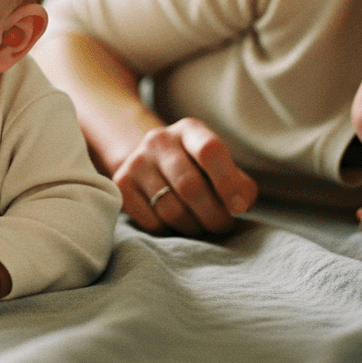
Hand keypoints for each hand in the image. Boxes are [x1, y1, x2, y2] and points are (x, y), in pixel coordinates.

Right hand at [113, 118, 257, 235]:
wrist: (150, 163)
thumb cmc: (196, 169)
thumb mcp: (220, 167)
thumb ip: (239, 184)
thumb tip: (240, 204)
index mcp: (189, 130)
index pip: (209, 151)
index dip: (227, 183)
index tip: (238, 207)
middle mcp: (159, 140)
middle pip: (190, 186)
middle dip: (213, 215)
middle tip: (222, 226)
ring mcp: (136, 162)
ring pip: (171, 209)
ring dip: (194, 228)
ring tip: (202, 227)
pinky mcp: (121, 185)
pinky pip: (151, 222)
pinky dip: (171, 232)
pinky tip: (177, 226)